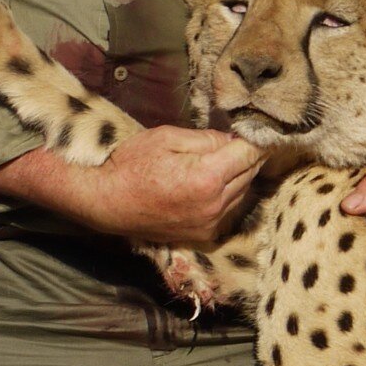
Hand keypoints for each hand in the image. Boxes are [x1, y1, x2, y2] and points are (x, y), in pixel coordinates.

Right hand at [0, 126, 263, 246]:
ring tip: (222, 162)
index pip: (251, 154)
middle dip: (248, 156)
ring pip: (243, 193)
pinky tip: (212, 185)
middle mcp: (215, 204)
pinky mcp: (204, 235)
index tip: (260, 130)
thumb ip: (206, 139)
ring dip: (238, 177)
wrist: (105, 203)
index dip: (257, 140)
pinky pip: (229, 211)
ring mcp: (210, 223)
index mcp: (207, 177)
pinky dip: (228, 196)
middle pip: (251, 174)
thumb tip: (235, 139)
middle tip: (240, 141)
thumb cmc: (130, 165)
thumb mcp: (166, 139)